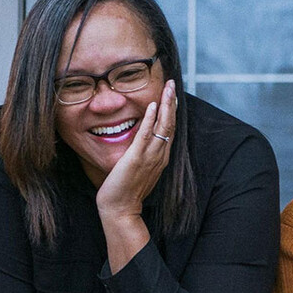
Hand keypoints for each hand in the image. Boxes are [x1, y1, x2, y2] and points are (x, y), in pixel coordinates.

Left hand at [96, 79, 176, 220]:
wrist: (120, 209)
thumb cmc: (126, 191)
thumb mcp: (138, 169)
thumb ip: (142, 154)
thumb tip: (140, 143)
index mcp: (160, 157)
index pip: (169, 129)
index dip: (171, 111)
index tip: (171, 94)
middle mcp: (159, 155)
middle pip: (170, 124)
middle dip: (172, 102)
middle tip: (172, 83)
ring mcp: (150, 157)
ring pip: (163, 126)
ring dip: (166, 105)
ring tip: (168, 88)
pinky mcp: (137, 158)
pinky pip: (146, 135)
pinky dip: (151, 120)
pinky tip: (153, 105)